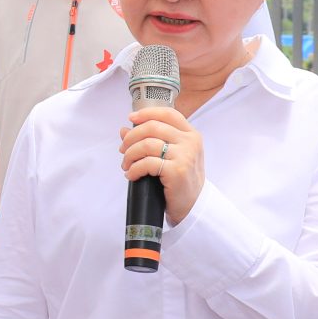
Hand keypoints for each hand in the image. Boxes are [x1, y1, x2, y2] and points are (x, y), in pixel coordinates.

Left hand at [120, 103, 206, 224]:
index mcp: (191, 134)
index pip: (167, 113)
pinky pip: (147, 163)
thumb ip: (152, 140)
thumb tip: (124, 130)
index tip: (131, 118)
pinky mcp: (176, 171)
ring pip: (147, 144)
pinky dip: (134, 169)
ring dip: (130, 154)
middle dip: (132, 137)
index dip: (146, 113)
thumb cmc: (182, 180)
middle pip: (152, 127)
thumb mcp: (172, 156)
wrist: (194, 205)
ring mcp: (184, 155)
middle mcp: (190, 142)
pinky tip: (131, 175)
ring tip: (126, 165)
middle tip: (123, 150)